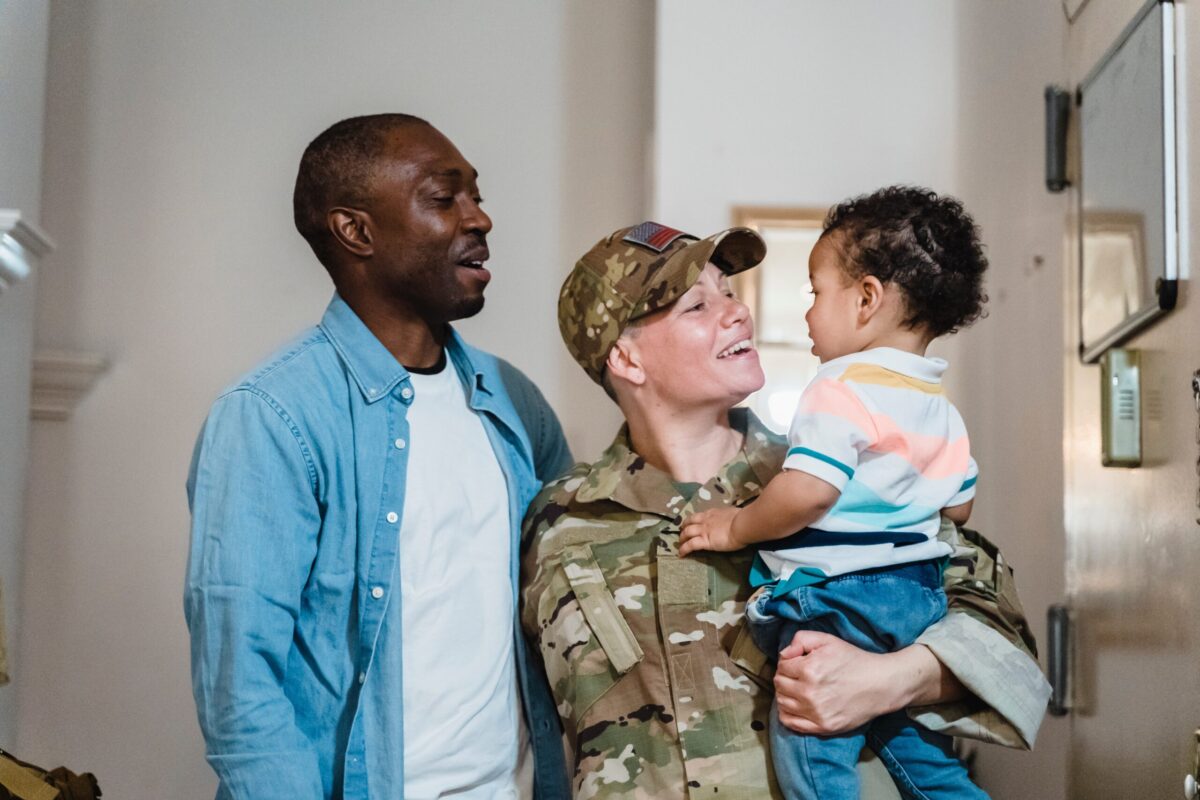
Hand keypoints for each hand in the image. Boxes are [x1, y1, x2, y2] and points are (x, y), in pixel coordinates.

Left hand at [678, 507, 741, 554]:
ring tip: (679, 545)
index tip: (691, 523)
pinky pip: (690, 545)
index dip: (693, 520)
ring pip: (686, 533)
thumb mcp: (732, 513)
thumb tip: (732, 519)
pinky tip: (681, 554)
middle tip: (682, 533)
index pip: (699, 515)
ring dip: (682, 538)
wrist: (742, 525)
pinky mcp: (704, 541)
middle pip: (689, 522)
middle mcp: (705, 520)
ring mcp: (703, 530)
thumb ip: (728, 517)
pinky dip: (684, 549)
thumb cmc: (742, 519)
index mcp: (713, 513)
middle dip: (684, 528)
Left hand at [773, 630, 911, 734]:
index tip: (798, 663)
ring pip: (782, 703)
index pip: (782, 666)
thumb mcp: (828, 640)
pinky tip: (795, 706)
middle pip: (780, 685)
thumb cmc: (854, 660)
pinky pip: (791, 723)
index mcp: (809, 669)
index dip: (788, 662)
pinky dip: (786, 714)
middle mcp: (809, 693)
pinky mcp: (823, 727)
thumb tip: (784, 654)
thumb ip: (801, 639)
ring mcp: (816, 712)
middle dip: (785, 677)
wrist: (880, 685)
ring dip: (785, 695)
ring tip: (798, 689)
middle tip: (798, 676)